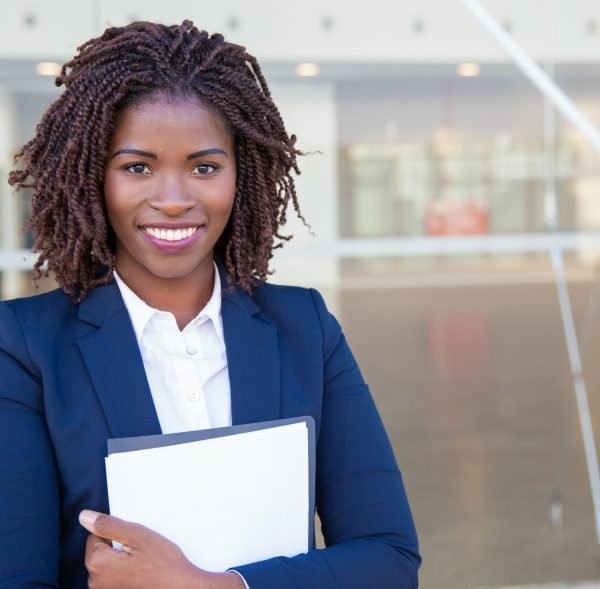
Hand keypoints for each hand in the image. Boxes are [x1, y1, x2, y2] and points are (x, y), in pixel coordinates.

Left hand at [79, 510, 244, 588]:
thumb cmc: (164, 565)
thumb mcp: (138, 536)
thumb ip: (109, 525)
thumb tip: (85, 517)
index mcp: (97, 564)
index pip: (95, 536)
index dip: (116, 533)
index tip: (134, 540)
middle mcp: (95, 583)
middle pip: (101, 552)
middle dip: (118, 547)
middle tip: (141, 551)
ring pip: (109, 565)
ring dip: (123, 561)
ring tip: (144, 563)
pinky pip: (115, 578)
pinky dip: (126, 574)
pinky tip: (143, 574)